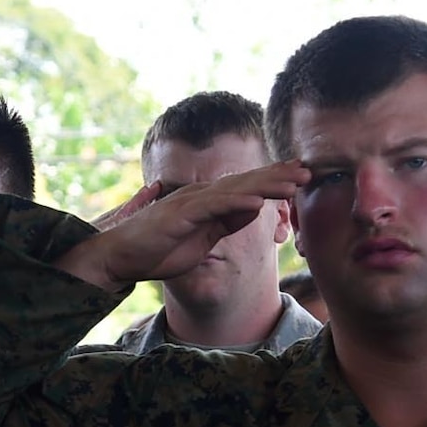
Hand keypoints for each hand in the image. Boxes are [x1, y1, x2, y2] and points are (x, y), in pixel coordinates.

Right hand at [64, 162, 307, 288]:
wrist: (118, 257)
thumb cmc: (155, 251)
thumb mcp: (202, 239)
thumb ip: (226, 222)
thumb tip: (253, 208)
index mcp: (206, 201)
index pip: (246, 187)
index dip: (274, 180)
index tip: (301, 176)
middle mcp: (199, 195)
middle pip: (246, 182)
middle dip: (278, 175)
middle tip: (309, 169)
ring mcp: (189, 203)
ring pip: (235, 190)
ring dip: (266, 185)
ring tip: (294, 181)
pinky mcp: (179, 215)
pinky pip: (213, 206)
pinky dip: (236, 202)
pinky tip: (258, 201)